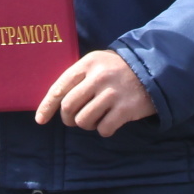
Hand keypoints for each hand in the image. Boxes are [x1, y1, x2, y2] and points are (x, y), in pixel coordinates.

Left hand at [35, 51, 153, 137]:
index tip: (40, 120)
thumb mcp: (97, 63)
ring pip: (84, 121)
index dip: (47, 106)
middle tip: (76, 119)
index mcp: (88, 64)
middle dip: (68, 118)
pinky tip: (111, 121)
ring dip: (87, 124)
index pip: (60, 87)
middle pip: (69, 107)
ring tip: (97, 117)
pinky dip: (104, 130)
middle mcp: (99, 77)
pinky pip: (103, 129)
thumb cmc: (118, 69)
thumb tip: (55, 102)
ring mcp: (113, 93)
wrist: (153, 69)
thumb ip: (78, 77)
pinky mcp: (125, 109)